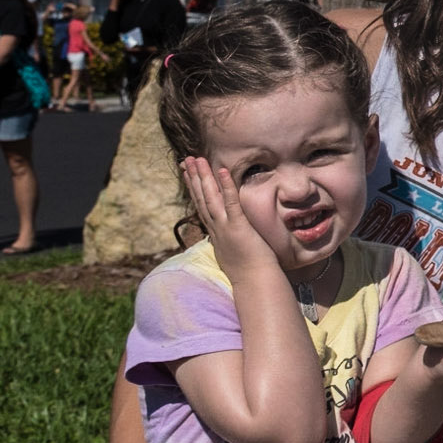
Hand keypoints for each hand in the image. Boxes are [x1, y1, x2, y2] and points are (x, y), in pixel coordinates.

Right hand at [180, 156, 281, 281]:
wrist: (255, 284)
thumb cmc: (249, 271)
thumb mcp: (234, 253)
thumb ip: (229, 241)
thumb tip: (229, 237)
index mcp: (216, 233)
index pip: (202, 206)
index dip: (195, 189)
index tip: (188, 173)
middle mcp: (216, 228)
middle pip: (202, 199)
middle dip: (194, 178)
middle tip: (187, 160)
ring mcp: (225, 227)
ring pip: (210, 198)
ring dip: (204, 177)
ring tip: (197, 159)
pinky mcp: (238, 227)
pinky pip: (231, 203)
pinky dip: (225, 187)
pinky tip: (221, 171)